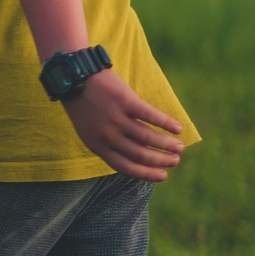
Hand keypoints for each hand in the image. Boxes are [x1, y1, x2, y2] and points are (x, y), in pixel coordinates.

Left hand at [63, 69, 184, 180]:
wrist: (74, 79)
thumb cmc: (85, 107)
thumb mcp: (89, 132)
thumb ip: (108, 145)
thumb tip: (137, 158)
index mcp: (97, 146)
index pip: (126, 167)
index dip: (147, 174)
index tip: (164, 176)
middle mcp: (107, 136)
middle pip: (141, 154)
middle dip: (162, 160)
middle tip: (175, 160)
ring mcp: (116, 119)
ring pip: (149, 138)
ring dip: (168, 144)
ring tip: (180, 146)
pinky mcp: (126, 101)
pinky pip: (152, 116)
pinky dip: (167, 124)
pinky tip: (178, 128)